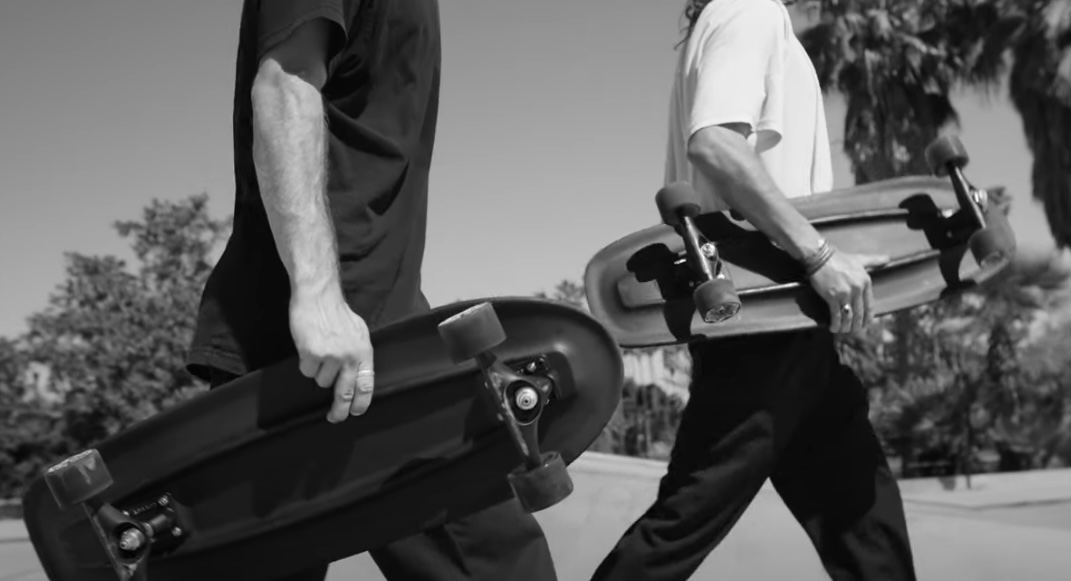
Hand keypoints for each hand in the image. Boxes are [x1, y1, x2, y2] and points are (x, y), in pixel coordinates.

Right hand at [289, 287, 374, 421]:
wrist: (318, 296)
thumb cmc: (337, 313)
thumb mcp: (358, 332)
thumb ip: (358, 354)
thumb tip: (358, 377)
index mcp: (364, 352)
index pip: (366, 385)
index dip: (361, 403)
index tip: (355, 412)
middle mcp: (350, 357)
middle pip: (344, 393)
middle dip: (339, 410)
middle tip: (334, 418)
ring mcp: (331, 356)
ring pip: (322, 381)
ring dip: (318, 372)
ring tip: (318, 351)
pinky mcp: (312, 354)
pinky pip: (306, 372)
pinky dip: (305, 363)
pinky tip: (308, 347)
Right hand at [807, 250, 888, 332]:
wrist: (820, 256)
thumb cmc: (839, 258)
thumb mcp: (859, 259)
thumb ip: (874, 261)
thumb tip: (888, 258)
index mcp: (866, 282)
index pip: (869, 305)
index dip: (867, 318)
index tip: (865, 325)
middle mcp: (857, 289)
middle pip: (860, 313)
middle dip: (857, 325)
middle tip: (854, 331)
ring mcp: (845, 293)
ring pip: (849, 316)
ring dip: (846, 327)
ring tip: (843, 330)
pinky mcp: (832, 297)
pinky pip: (836, 315)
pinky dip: (835, 324)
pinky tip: (833, 328)